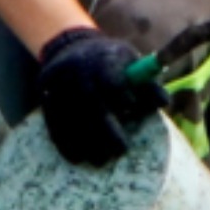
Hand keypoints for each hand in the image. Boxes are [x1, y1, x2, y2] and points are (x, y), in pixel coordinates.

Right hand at [29, 27, 167, 167]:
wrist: (69, 48)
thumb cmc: (111, 62)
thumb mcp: (131, 62)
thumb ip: (148, 84)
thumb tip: (163, 103)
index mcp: (102, 59)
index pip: (110, 78)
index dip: (120, 95)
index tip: (130, 109)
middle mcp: (77, 71)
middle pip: (89, 101)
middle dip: (105, 129)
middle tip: (120, 151)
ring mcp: (58, 85)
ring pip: (69, 116)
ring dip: (84, 142)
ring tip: (100, 161)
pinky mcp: (46, 98)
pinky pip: (53, 123)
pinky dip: (64, 143)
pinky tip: (77, 158)